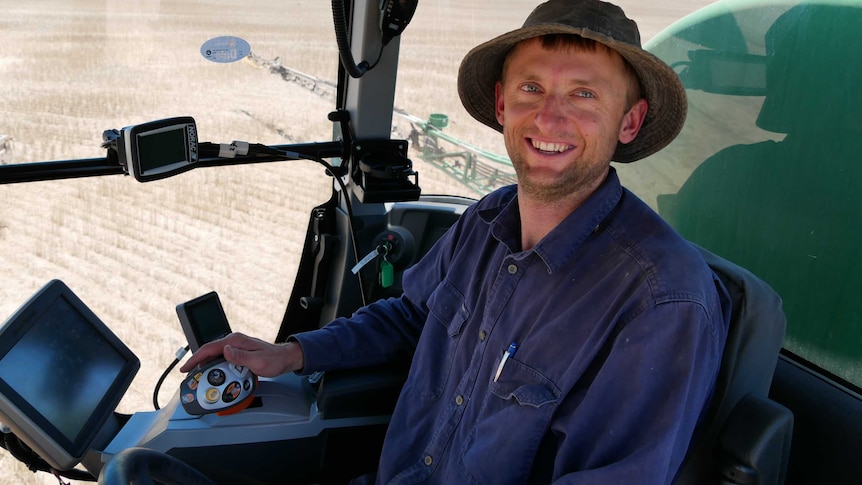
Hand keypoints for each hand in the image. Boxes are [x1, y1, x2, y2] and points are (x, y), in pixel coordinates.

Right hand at [179, 332, 304, 377]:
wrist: (284, 358)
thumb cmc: (274, 360)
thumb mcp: (257, 361)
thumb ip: (240, 357)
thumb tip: (225, 350)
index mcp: (236, 341)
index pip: (209, 348)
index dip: (195, 358)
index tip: (186, 368)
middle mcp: (234, 341)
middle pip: (209, 352)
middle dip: (197, 363)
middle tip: (190, 376)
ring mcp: (235, 346)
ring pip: (215, 356)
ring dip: (206, 367)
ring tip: (200, 378)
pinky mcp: (238, 352)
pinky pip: (222, 359)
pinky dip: (215, 367)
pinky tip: (215, 375)